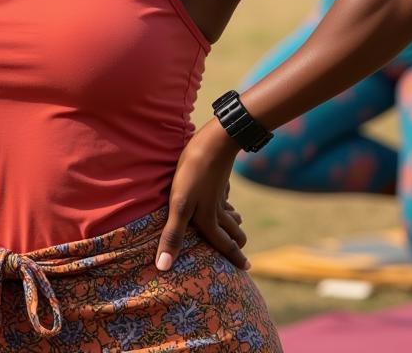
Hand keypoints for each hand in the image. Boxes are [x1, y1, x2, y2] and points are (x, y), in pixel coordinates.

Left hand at [155, 119, 248, 272]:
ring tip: (239, 226)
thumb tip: (163, 268)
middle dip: (237, 242)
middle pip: (231, 230)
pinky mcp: (218, 177)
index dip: (234, 257)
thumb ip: (173, 236)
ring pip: (230, 212)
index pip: (223, 244)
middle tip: (244, 253)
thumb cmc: (193, 175)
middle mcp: (216, 208)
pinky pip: (225, 195)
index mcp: (207, 219)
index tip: (247, 268)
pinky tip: (227, 198)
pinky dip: (229, 202)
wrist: (214, 141)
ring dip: (235, 222)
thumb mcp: (180, 206)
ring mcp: (219, 192)